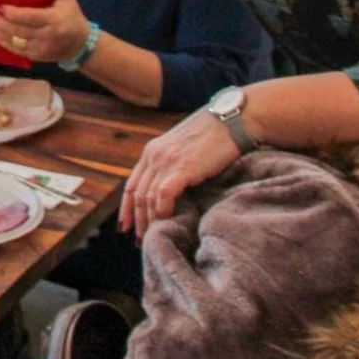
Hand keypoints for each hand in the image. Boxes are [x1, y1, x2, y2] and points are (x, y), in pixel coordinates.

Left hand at [0, 0, 90, 63]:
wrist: (80, 44)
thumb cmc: (72, 16)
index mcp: (54, 19)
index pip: (30, 17)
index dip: (13, 14)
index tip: (1, 7)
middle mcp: (46, 36)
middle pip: (18, 31)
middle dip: (0, 23)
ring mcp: (40, 48)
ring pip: (15, 42)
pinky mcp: (36, 57)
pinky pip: (16, 51)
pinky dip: (3, 43)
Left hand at [119, 109, 242, 235]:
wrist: (233, 119)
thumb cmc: (214, 135)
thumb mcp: (183, 147)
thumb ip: (172, 164)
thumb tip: (170, 190)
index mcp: (152, 150)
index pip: (131, 184)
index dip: (126, 208)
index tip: (125, 226)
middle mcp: (154, 155)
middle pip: (137, 194)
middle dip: (136, 219)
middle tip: (140, 239)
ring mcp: (167, 160)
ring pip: (147, 197)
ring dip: (148, 220)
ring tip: (152, 236)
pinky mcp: (182, 167)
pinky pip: (163, 194)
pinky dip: (162, 210)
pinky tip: (166, 221)